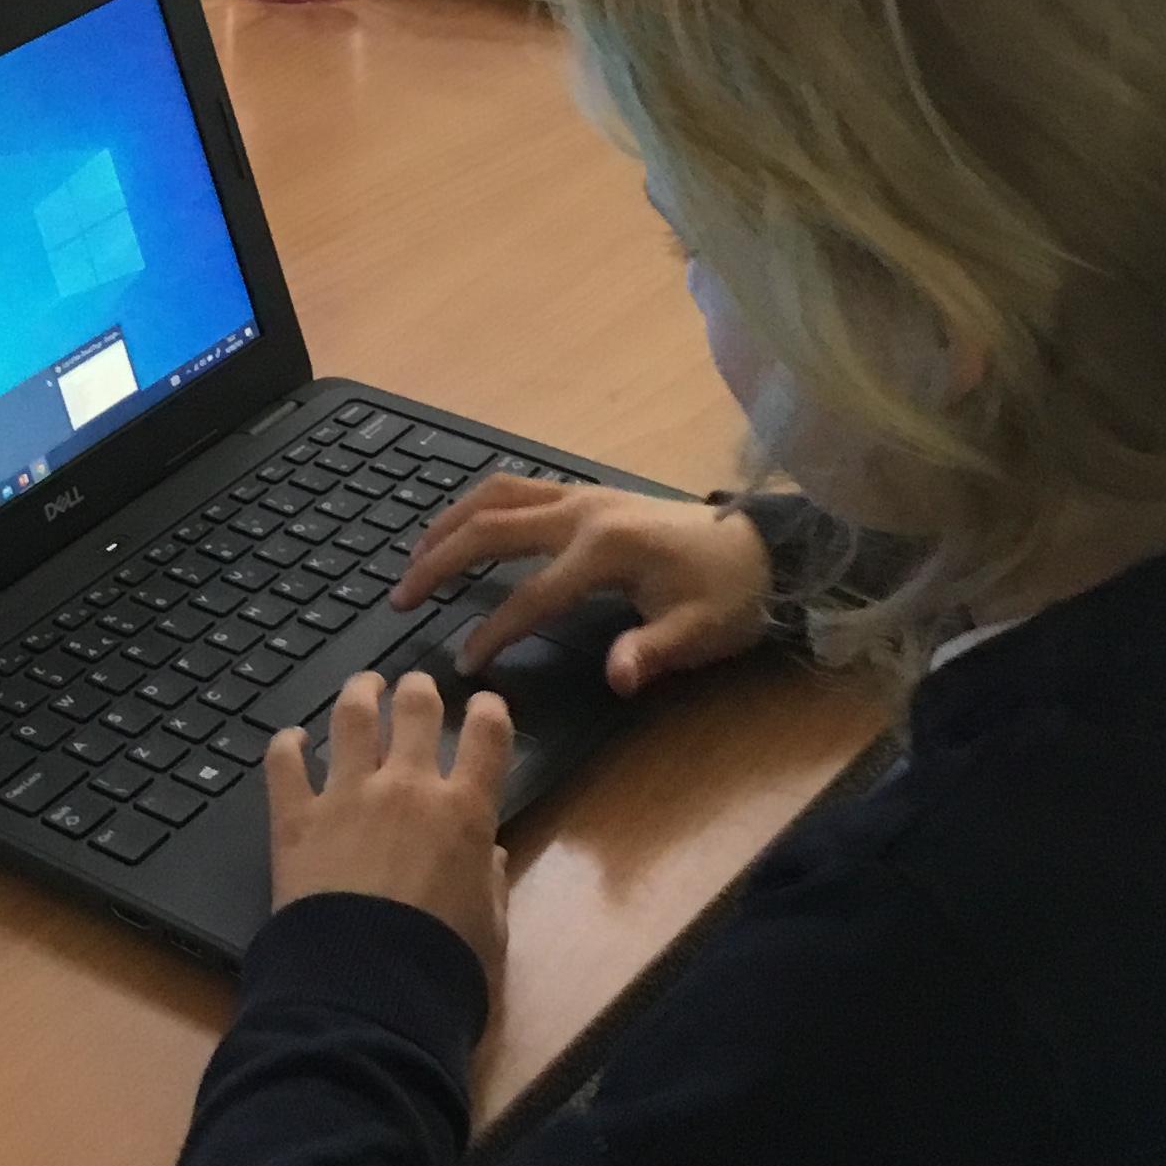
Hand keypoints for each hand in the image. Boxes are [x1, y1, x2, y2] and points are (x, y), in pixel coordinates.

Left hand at [268, 670, 512, 994]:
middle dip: (418, 690)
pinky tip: (291, 740)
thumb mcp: (491, 929)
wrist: (367, 988)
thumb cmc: (442, 965)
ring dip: (359, 692)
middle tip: (415, 688)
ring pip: (352, 716)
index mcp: (464, 812)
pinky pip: (285, 761)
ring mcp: (346, 794)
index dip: (489, 710)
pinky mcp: (295, 816)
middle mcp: (407, 787)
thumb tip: (485, 855)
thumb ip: (490, 884)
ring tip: (363, 686)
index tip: (484, 704)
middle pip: (415, 708)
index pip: (487, 735)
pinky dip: (287, 744)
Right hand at [396, 478, 771, 696]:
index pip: (530, 595)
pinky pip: (514, 488)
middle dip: (440, 561)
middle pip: (490, 528)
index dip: (493, 631)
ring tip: (415, 557)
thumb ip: (651, 651)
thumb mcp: (700, 632)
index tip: (463, 663)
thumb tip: (617, 677)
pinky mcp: (585, 493)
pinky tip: (461, 527)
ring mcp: (581, 495)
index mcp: (605, 550)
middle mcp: (582, 512)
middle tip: (401, 596)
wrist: (764, 546)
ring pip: (494, 495)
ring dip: (448, 523)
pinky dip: (477, 505)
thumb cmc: (730, 595)